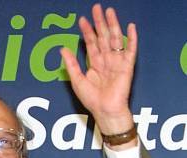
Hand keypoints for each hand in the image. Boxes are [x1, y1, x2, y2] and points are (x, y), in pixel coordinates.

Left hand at [60, 4, 136, 137]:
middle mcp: (106, 60)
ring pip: (115, 39)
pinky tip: (130, 27)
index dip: (87, 31)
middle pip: (103, 37)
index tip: (82, 20)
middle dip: (100, 22)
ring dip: (113, 25)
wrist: (104, 110)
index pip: (91, 43)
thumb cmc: (92, 99)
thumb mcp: (77, 80)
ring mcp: (117, 62)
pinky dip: (131, 39)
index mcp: (95, 64)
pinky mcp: (127, 66)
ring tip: (109, 12)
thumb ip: (71, 64)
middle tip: (97, 8)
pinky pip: (130, 50)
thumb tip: (63, 49)